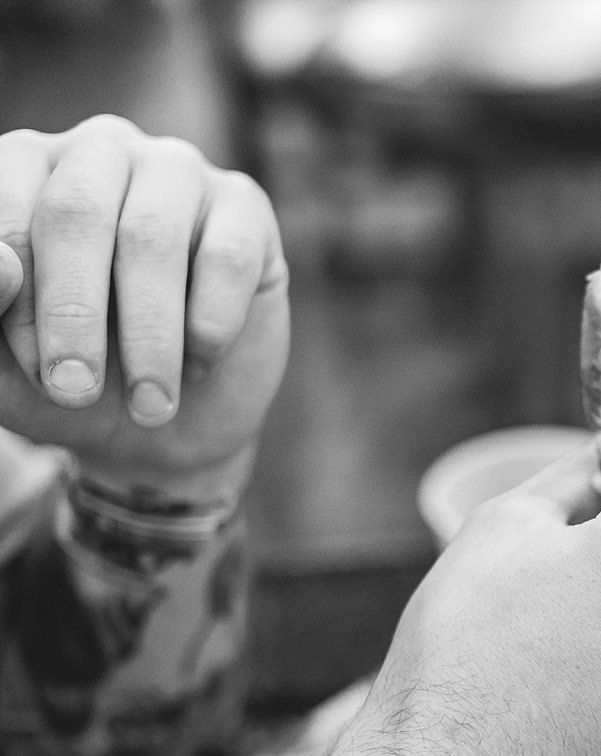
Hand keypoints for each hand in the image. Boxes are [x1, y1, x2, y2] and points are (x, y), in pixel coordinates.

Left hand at [0, 115, 288, 495]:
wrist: (170, 426)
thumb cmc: (73, 379)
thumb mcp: (5, 367)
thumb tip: (1, 269)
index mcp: (24, 171)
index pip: (4, 207)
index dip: (19, 297)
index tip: (37, 374)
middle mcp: (98, 153)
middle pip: (76, 214)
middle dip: (73, 315)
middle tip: (77, 392)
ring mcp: (177, 171)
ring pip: (153, 237)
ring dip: (148, 336)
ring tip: (150, 405)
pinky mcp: (246, 208)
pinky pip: (227, 257)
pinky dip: (210, 325)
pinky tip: (200, 363)